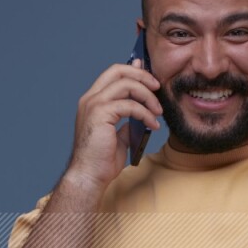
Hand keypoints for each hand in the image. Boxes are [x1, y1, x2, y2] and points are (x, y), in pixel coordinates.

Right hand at [65, 58, 161, 189]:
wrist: (89, 176)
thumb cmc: (101, 160)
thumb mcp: (118, 136)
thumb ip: (126, 120)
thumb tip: (140, 111)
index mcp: (92, 101)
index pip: (113, 74)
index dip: (133, 71)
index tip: (151, 78)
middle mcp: (90, 99)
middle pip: (118, 71)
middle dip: (142, 75)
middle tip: (157, 88)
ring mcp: (94, 105)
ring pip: (127, 84)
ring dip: (147, 96)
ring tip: (158, 111)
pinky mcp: (101, 114)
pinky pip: (130, 105)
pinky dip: (145, 113)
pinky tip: (152, 124)